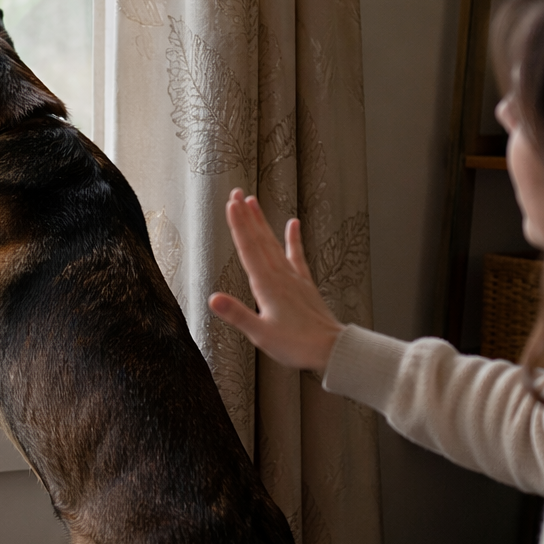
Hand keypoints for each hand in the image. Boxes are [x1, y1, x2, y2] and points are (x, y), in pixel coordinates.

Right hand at [207, 189, 344, 372]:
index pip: (248, 249)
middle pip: (259, 240)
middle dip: (247, 216)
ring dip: (262, 222)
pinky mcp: (304, 284)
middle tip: (236, 193)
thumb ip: (236, 314)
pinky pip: (297, 256)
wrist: (331, 349)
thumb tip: (212, 299)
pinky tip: (293, 223)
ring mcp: (293, 278)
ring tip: (253, 201)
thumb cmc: (295, 345)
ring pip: (274, 243)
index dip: (238, 226)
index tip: (230, 204)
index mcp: (266, 286)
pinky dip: (293, 239)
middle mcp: (280, 276)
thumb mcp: (260, 334)